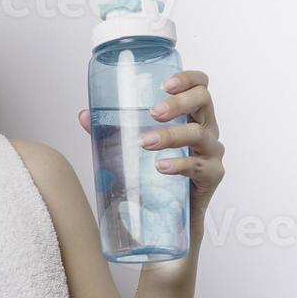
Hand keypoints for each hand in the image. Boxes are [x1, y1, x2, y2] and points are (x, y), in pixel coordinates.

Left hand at [78, 69, 225, 241]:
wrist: (167, 220)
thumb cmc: (153, 176)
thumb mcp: (132, 149)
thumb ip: (111, 131)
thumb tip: (83, 115)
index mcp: (191, 116)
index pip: (200, 85)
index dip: (187, 78)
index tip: (164, 84)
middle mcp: (206, 130)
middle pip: (203, 101)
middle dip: (178, 103)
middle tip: (153, 113)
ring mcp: (212, 153)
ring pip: (199, 133)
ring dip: (171, 135)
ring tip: (145, 143)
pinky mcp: (213, 176)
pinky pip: (199, 166)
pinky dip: (178, 165)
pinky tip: (160, 167)